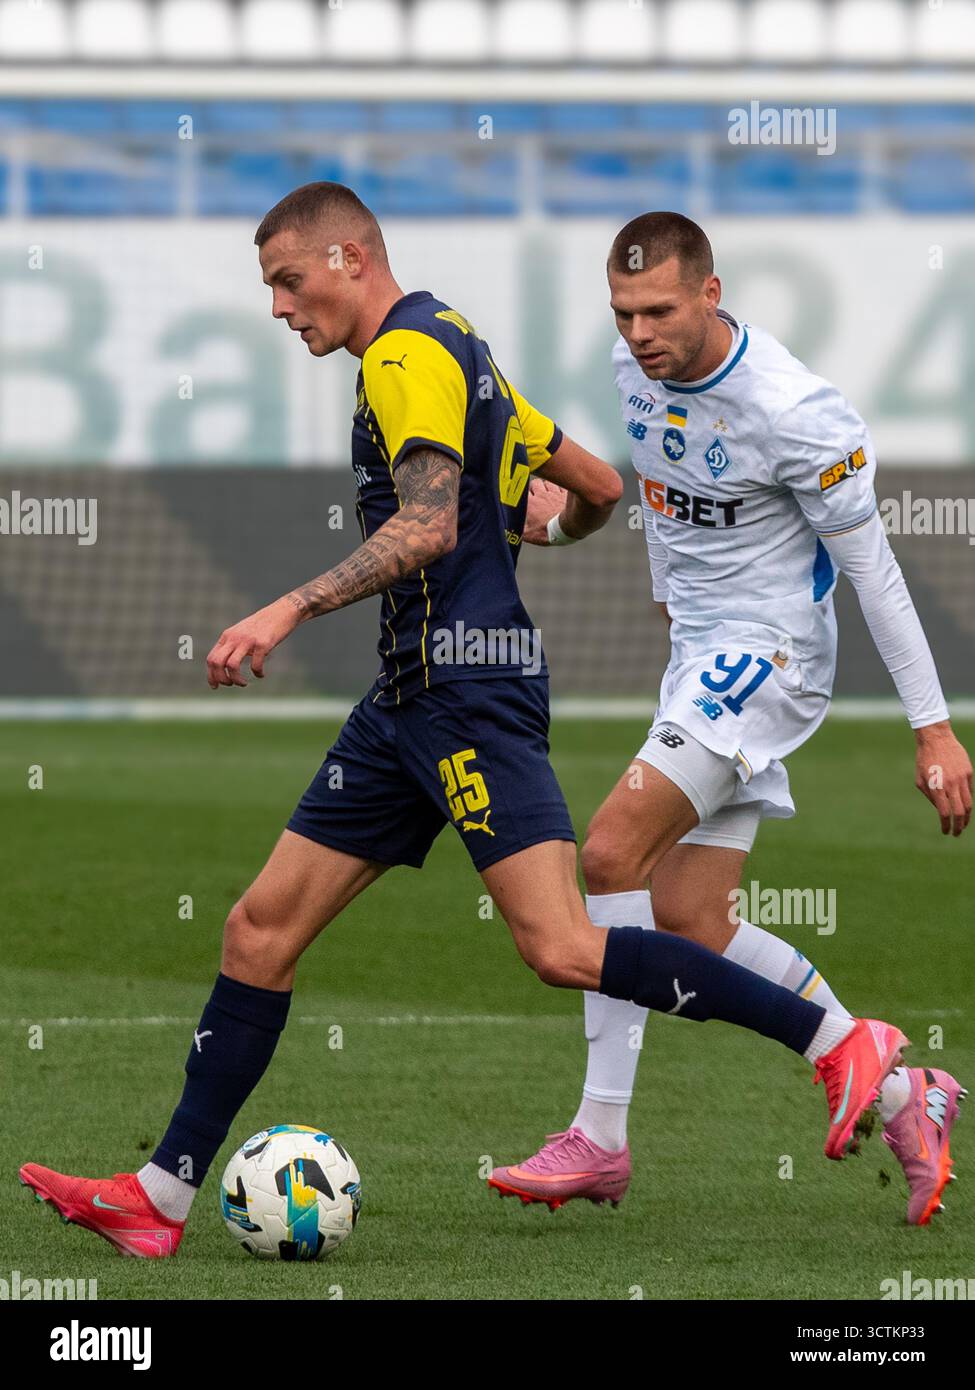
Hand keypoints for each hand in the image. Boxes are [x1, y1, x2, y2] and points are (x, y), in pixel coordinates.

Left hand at [206, 596, 302, 688]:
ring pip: (232, 665)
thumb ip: (233, 644)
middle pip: (217, 663)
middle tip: (231, 684)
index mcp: (227, 636)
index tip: (215, 686)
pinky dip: (257, 673)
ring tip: (244, 683)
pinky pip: (255, 665)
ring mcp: (248, 640)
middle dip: (221, 679)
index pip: (211, 658)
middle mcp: (234, 638)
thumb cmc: (263, 625)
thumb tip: (227, 665)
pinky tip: (261, 674)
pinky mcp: (262, 643)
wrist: (282, 611)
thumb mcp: (242, 632)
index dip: (211, 676)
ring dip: (236, 680)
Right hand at [522, 478, 567, 545]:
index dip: (522, 494)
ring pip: (547, 483)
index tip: (521, 498)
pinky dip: (559, 490)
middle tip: (536, 495)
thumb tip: (512, 531)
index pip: (521, 492)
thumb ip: (520, 530)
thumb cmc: (548, 532)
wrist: (567, 528)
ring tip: (548, 494)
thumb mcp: (529, 536)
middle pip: (534, 483)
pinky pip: (561, 486)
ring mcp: (554, 493)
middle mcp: (541, 495)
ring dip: (547, 487)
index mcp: (531, 504)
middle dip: (534, 488)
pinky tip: (560, 495)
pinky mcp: (565, 494)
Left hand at [914, 721, 972, 835]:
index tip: (946, 832)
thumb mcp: (920, 780)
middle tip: (957, 833)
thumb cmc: (924, 759)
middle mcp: (951, 784)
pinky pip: (969, 790)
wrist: (936, 738)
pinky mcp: (968, 772)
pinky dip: (967, 800)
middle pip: (960, 812)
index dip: (946, 825)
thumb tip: (940, 809)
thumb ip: (930, 796)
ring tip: (963, 823)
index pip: (944, 812)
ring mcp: (962, 778)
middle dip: (959, 826)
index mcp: (936, 787)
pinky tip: (964, 806)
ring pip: (969, 803)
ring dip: (967, 816)